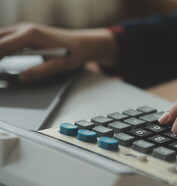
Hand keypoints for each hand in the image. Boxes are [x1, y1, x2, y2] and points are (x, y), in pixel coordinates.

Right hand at [0, 22, 116, 82]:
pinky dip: (0, 49)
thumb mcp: (60, 65)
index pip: (2, 46)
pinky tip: (1, 61)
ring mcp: (23, 30)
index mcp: (30, 35)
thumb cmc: (73, 53)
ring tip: (0, 68)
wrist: (82, 44)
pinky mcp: (24, 34)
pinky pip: (5, 39)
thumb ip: (41, 72)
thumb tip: (22, 79)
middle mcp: (24, 29)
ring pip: (0, 37)